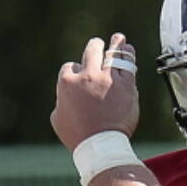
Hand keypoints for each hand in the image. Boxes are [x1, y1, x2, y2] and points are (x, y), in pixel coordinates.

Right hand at [50, 32, 139, 152]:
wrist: (100, 146)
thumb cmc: (77, 136)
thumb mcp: (58, 119)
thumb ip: (61, 101)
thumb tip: (65, 97)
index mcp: (67, 82)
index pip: (71, 66)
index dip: (76, 72)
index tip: (81, 79)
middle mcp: (87, 75)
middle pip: (91, 50)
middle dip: (94, 49)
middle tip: (97, 48)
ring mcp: (108, 78)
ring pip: (112, 51)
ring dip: (115, 43)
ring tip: (118, 39)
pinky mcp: (125, 84)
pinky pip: (128, 63)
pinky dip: (128, 53)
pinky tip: (128, 49)